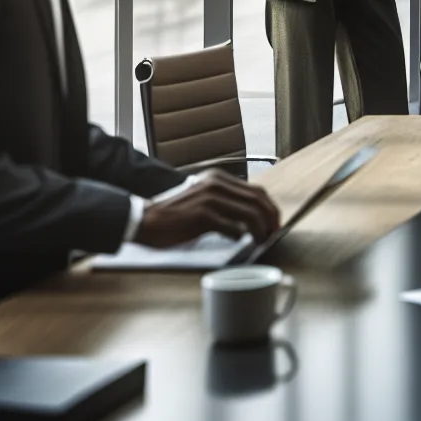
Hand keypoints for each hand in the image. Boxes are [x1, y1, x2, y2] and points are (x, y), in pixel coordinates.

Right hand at [133, 171, 280, 247]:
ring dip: (261, 230)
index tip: (275, 223)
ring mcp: (210, 199)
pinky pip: (233, 227)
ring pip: (251, 214)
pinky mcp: (203, 215)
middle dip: (271, 219)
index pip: (257, 191)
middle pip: (259, 201)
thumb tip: (252, 217)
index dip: (270, 208)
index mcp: (218, 179)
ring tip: (261, 240)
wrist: (144, 219)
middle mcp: (216, 184)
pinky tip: (241, 242)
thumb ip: (224, 201)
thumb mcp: (202, 198)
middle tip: (274, 234)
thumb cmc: (174, 214)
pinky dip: (242, 236)